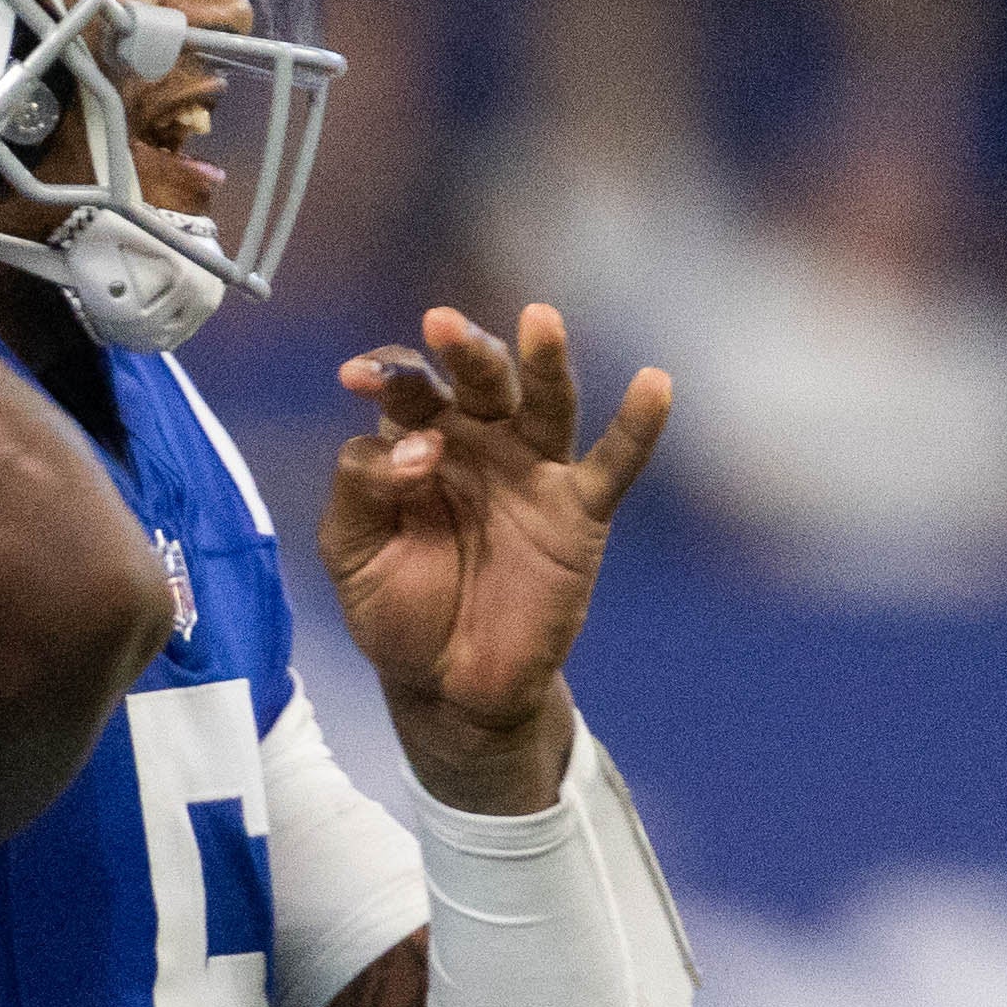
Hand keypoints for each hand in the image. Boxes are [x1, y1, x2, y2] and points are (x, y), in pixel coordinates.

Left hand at [318, 303, 669, 816]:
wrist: (450, 686)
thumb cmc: (397, 609)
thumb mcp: (351, 553)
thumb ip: (362, 489)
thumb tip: (415, 446)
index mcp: (417, 439)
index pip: (406, 387)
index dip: (385, 375)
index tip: (357, 379)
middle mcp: (479, 441)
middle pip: (478, 378)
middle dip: (463, 350)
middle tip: (441, 323)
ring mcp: (533, 471)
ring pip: (545, 402)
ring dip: (544, 361)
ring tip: (539, 320)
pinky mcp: (579, 512)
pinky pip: (614, 463)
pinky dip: (638, 426)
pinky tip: (656, 385)